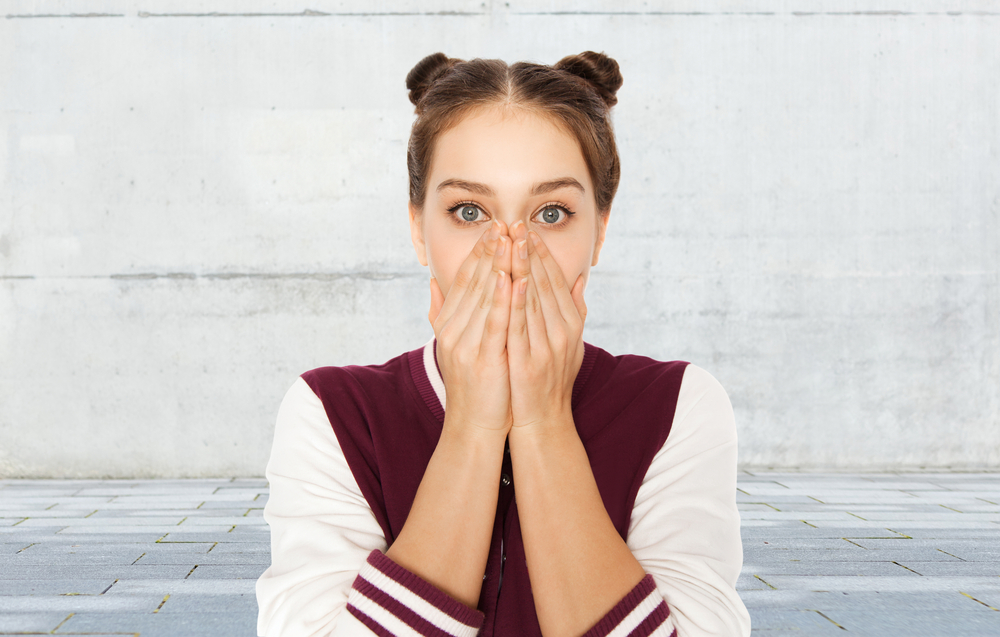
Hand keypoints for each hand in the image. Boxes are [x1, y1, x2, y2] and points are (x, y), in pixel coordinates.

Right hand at [428, 220, 513, 436]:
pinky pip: (495, 323)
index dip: (479, 252)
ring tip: (511, 239)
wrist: (474, 427)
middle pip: (475, 282)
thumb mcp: (453, 344)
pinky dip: (504, 299)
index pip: (464, 279)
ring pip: (485, 297)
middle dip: (491, 250)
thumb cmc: (474, 385)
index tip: (494, 228)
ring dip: (499, 265)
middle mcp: (453, 330)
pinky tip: (512, 277)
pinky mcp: (483, 359)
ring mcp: (466, 344)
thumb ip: (442, 313)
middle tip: (505, 222)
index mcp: (448, 324)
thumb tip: (433, 284)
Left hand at [506, 222, 586, 431]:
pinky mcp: (528, 361)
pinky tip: (509, 280)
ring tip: (511, 241)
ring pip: (533, 298)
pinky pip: (520, 325)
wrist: (543, 423)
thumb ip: (575, 310)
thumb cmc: (552, 381)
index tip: (529, 229)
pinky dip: (515, 301)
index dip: (542, 253)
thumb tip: (579, 278)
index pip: (556, 280)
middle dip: (530, 252)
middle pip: (545, 284)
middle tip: (517, 223)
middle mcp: (563, 332)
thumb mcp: (570, 343)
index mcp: (571, 324)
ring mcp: (547, 347)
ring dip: (521, 267)